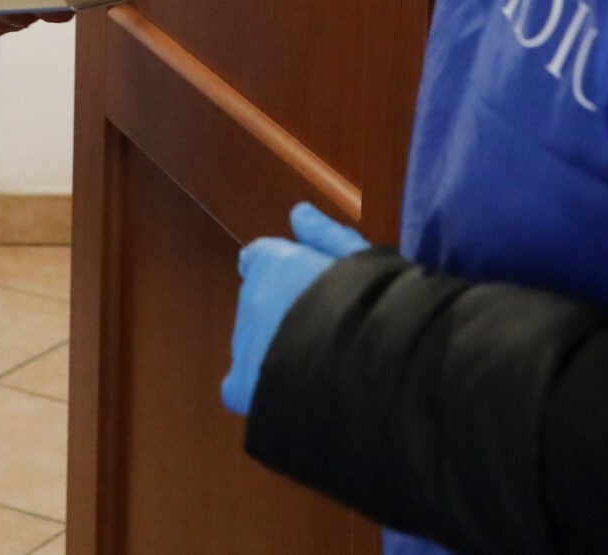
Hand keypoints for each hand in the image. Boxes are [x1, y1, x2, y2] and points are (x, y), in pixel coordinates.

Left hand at [220, 203, 373, 416]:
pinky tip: (290, 393)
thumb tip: (299, 213)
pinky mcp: (242, 385)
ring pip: (254, 341)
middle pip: (260, 303)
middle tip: (325, 330)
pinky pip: (239, 386)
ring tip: (318, 366)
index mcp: (272, 261)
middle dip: (282, 313)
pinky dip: (257, 388)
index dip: (284, 274)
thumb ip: (325, 235)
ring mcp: (242, 341)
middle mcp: (250, 297)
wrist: (356, 363)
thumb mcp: (359, 257)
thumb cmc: (368, 301)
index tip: (308, 288)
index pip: (260, 259)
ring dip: (275, 348)